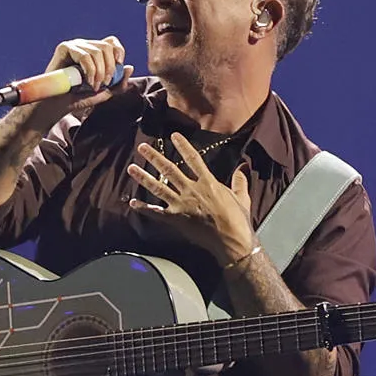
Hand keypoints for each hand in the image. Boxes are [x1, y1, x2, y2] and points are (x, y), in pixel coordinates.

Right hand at [24, 36, 131, 119]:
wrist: (57, 105)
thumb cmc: (77, 98)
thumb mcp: (104, 92)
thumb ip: (118, 83)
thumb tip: (129, 67)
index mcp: (94, 52)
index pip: (111, 42)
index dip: (119, 52)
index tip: (118, 68)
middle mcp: (84, 46)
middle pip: (106, 46)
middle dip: (110, 67)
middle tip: (105, 83)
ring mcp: (74, 46)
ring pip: (98, 51)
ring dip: (100, 71)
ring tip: (95, 86)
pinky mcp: (65, 48)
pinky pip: (85, 55)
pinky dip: (90, 70)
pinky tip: (88, 81)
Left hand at [126, 131, 257, 265]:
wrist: (231, 240)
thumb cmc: (238, 220)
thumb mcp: (242, 197)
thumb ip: (240, 180)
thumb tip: (244, 166)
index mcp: (208, 182)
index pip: (193, 159)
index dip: (183, 146)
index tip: (173, 135)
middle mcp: (191, 190)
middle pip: (169, 170)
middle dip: (154, 157)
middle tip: (142, 147)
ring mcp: (181, 204)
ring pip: (158, 188)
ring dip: (143, 177)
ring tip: (131, 168)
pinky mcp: (176, 219)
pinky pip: (156, 212)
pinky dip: (144, 208)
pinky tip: (132, 203)